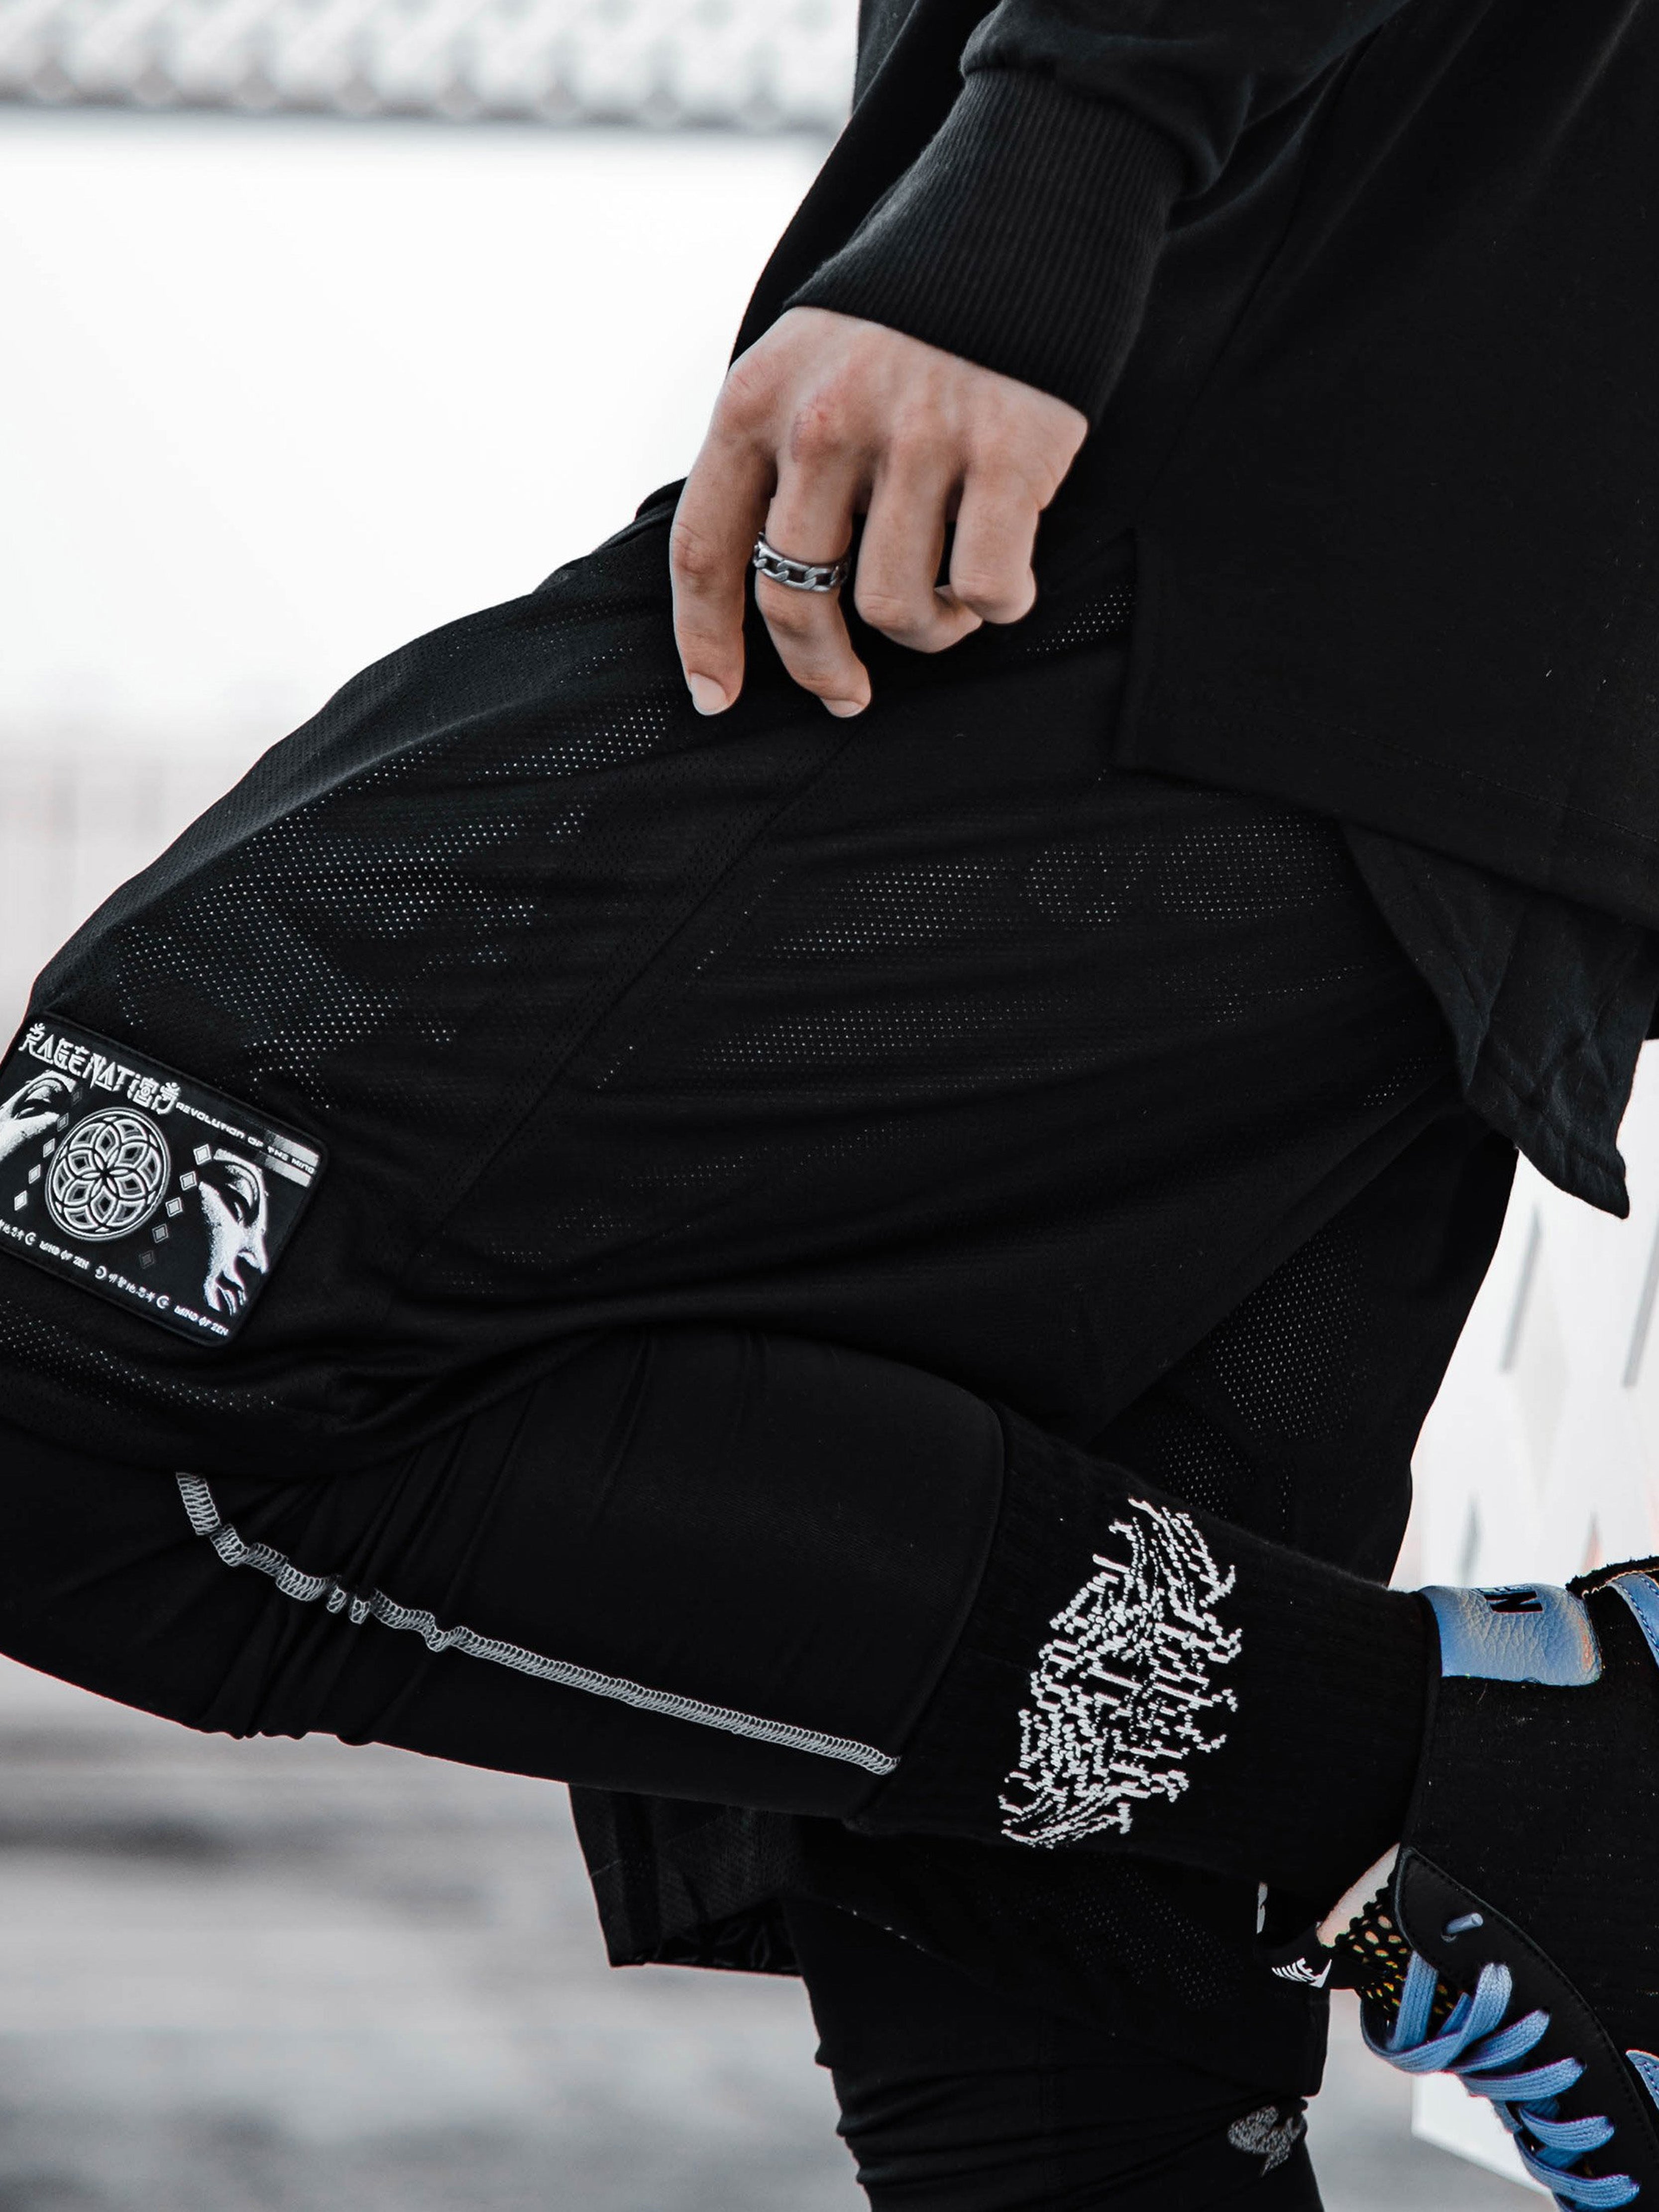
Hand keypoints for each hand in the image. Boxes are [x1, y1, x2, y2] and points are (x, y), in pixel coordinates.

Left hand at [671, 307, 1087, 717]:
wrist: (1018, 216)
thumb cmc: (905, 317)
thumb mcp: (804, 364)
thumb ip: (771, 458)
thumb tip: (756, 585)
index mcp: (758, 401)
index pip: (705, 549)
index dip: (704, 641)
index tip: (714, 700)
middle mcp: (826, 422)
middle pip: (796, 597)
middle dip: (821, 667)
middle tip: (848, 692)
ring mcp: (919, 437)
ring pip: (895, 607)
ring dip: (926, 628)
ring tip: (947, 596)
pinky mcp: (1009, 452)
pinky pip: (988, 586)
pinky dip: (997, 604)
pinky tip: (1003, 579)